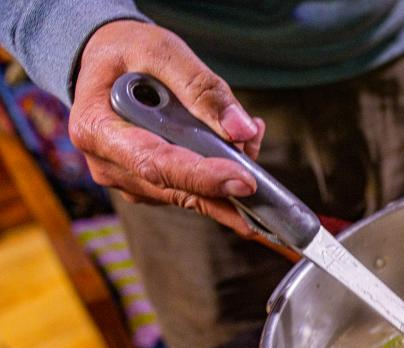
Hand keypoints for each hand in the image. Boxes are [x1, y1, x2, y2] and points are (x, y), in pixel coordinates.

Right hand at [69, 20, 263, 234]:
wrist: (107, 63)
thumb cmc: (126, 53)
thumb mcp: (160, 52)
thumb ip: (201, 87)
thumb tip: (241, 129)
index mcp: (97, 129)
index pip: (156, 164)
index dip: (203, 177)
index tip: (245, 182)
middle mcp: (108, 164)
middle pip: (178, 188)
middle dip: (227, 180)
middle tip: (261, 162)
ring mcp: (128, 180)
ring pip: (191, 193)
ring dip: (227, 172)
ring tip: (249, 134)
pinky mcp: (148, 186)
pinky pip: (191, 189)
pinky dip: (219, 171)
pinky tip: (235, 143)